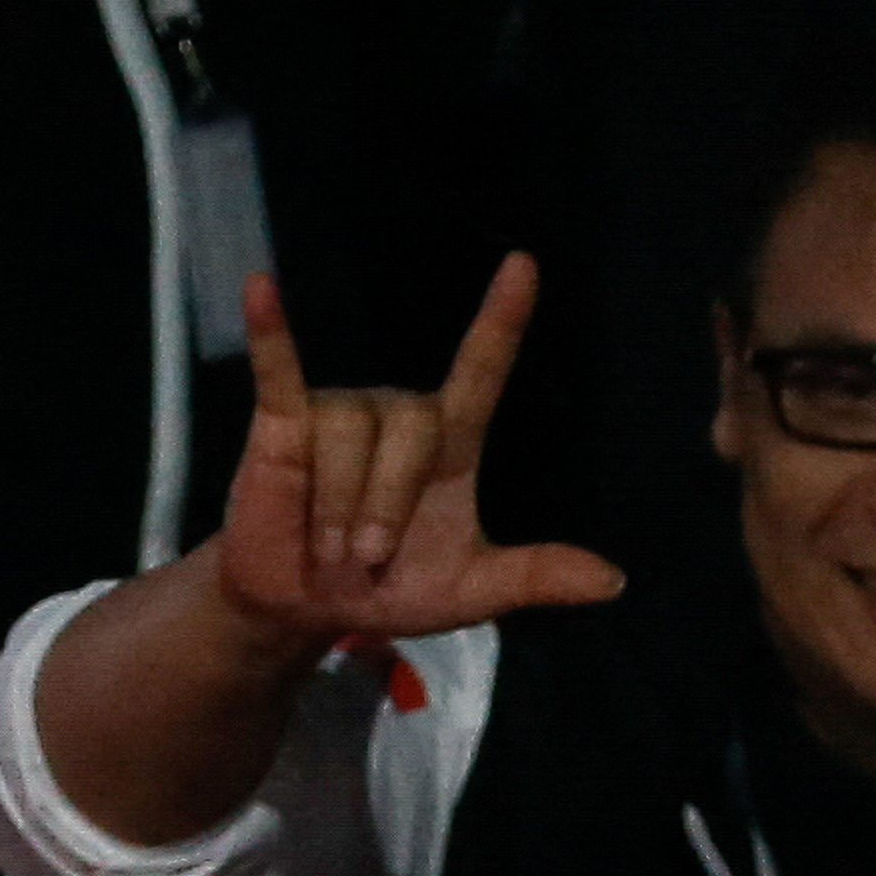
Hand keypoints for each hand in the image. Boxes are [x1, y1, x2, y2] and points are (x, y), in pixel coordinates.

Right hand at [212, 259, 621, 653]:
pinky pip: (280, 371)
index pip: (482, 369)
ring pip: (350, 435)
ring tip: (327, 545)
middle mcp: (399, 414)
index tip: (523, 266)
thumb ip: (536, 576)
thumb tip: (614, 581)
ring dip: (338, 507)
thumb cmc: (393, 589)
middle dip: (388, 507)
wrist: (310, 609)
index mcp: (450, 443)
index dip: (502, 320)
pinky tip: (261, 288)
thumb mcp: (472, 591)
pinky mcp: (284, 421)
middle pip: (410, 431)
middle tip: (367, 558)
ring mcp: (340, 411)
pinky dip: (272, 334)